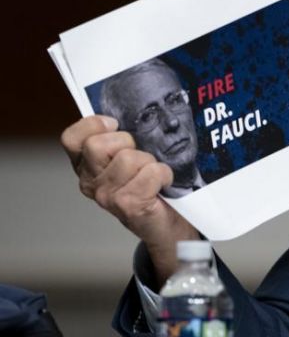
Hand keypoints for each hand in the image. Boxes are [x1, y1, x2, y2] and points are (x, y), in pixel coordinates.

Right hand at [61, 115, 198, 282]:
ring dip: (149, 161)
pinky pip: (150, 173)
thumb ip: (119, 139)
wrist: (168, 224)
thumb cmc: (149, 187)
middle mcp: (91, 183)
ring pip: (129, 158)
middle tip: (140, 157)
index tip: (113, 125)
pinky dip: (163, 174)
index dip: (93, 125)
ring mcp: (107, 197)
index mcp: (86, 166)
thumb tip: (128, 112)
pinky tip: (163, 184)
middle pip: (98, 145)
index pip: (72, 138)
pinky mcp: (129, 205)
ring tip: (152, 175)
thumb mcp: (129, 158)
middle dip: (126, 143)